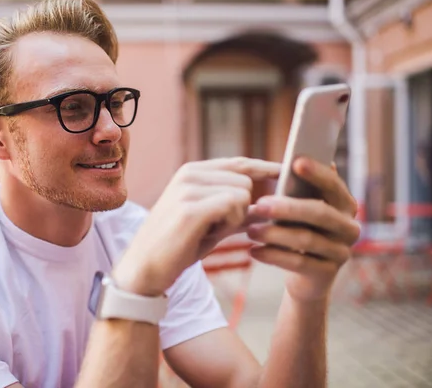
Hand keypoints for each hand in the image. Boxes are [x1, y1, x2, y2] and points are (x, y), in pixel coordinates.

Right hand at [114, 157, 280, 296]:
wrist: (145, 269)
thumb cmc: (178, 245)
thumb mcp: (212, 222)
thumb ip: (238, 208)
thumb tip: (271, 202)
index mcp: (191, 172)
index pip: (239, 162)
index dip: (264, 169)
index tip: (286, 175)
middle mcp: (189, 174)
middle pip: (245, 179)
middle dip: (244, 205)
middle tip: (221, 226)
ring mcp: (188, 189)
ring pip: (242, 193)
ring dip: (236, 217)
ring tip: (211, 230)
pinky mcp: (190, 208)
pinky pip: (234, 206)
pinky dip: (230, 223)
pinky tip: (211, 234)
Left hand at [247, 157, 359, 302]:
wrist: (305, 276)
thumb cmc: (299, 230)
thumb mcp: (300, 209)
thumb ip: (299, 189)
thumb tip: (295, 159)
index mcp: (344, 204)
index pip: (333, 185)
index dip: (317, 173)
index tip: (296, 162)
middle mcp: (349, 227)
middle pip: (320, 213)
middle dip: (287, 208)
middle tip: (259, 204)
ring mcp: (341, 252)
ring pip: (306, 240)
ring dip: (274, 233)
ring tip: (250, 231)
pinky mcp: (327, 273)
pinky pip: (298, 263)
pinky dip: (273, 256)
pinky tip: (254, 251)